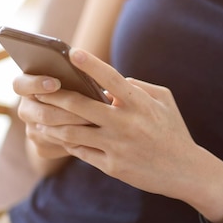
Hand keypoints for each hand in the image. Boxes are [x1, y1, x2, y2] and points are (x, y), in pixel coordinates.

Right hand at [13, 73, 91, 159]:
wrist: (70, 118)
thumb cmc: (74, 88)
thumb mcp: (70, 79)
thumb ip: (70, 76)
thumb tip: (86, 73)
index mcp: (26, 87)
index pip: (20, 85)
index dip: (36, 84)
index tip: (56, 83)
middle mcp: (25, 109)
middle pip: (41, 113)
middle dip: (68, 112)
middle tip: (89, 109)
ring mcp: (32, 130)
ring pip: (52, 132)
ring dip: (75, 126)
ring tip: (97, 121)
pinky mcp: (42, 148)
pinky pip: (59, 145)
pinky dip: (77, 140)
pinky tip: (93, 135)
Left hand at [34, 48, 206, 200]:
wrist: (185, 170)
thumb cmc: (173, 131)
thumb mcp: (165, 101)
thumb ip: (138, 87)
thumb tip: (110, 83)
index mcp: (139, 104)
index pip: (111, 78)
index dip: (90, 64)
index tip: (71, 52)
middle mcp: (126, 123)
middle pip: (80, 107)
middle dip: (55, 97)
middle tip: (37, 90)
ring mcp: (117, 146)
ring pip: (73, 132)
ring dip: (52, 124)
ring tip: (38, 118)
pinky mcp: (112, 166)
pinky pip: (81, 152)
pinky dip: (67, 142)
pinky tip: (56, 136)